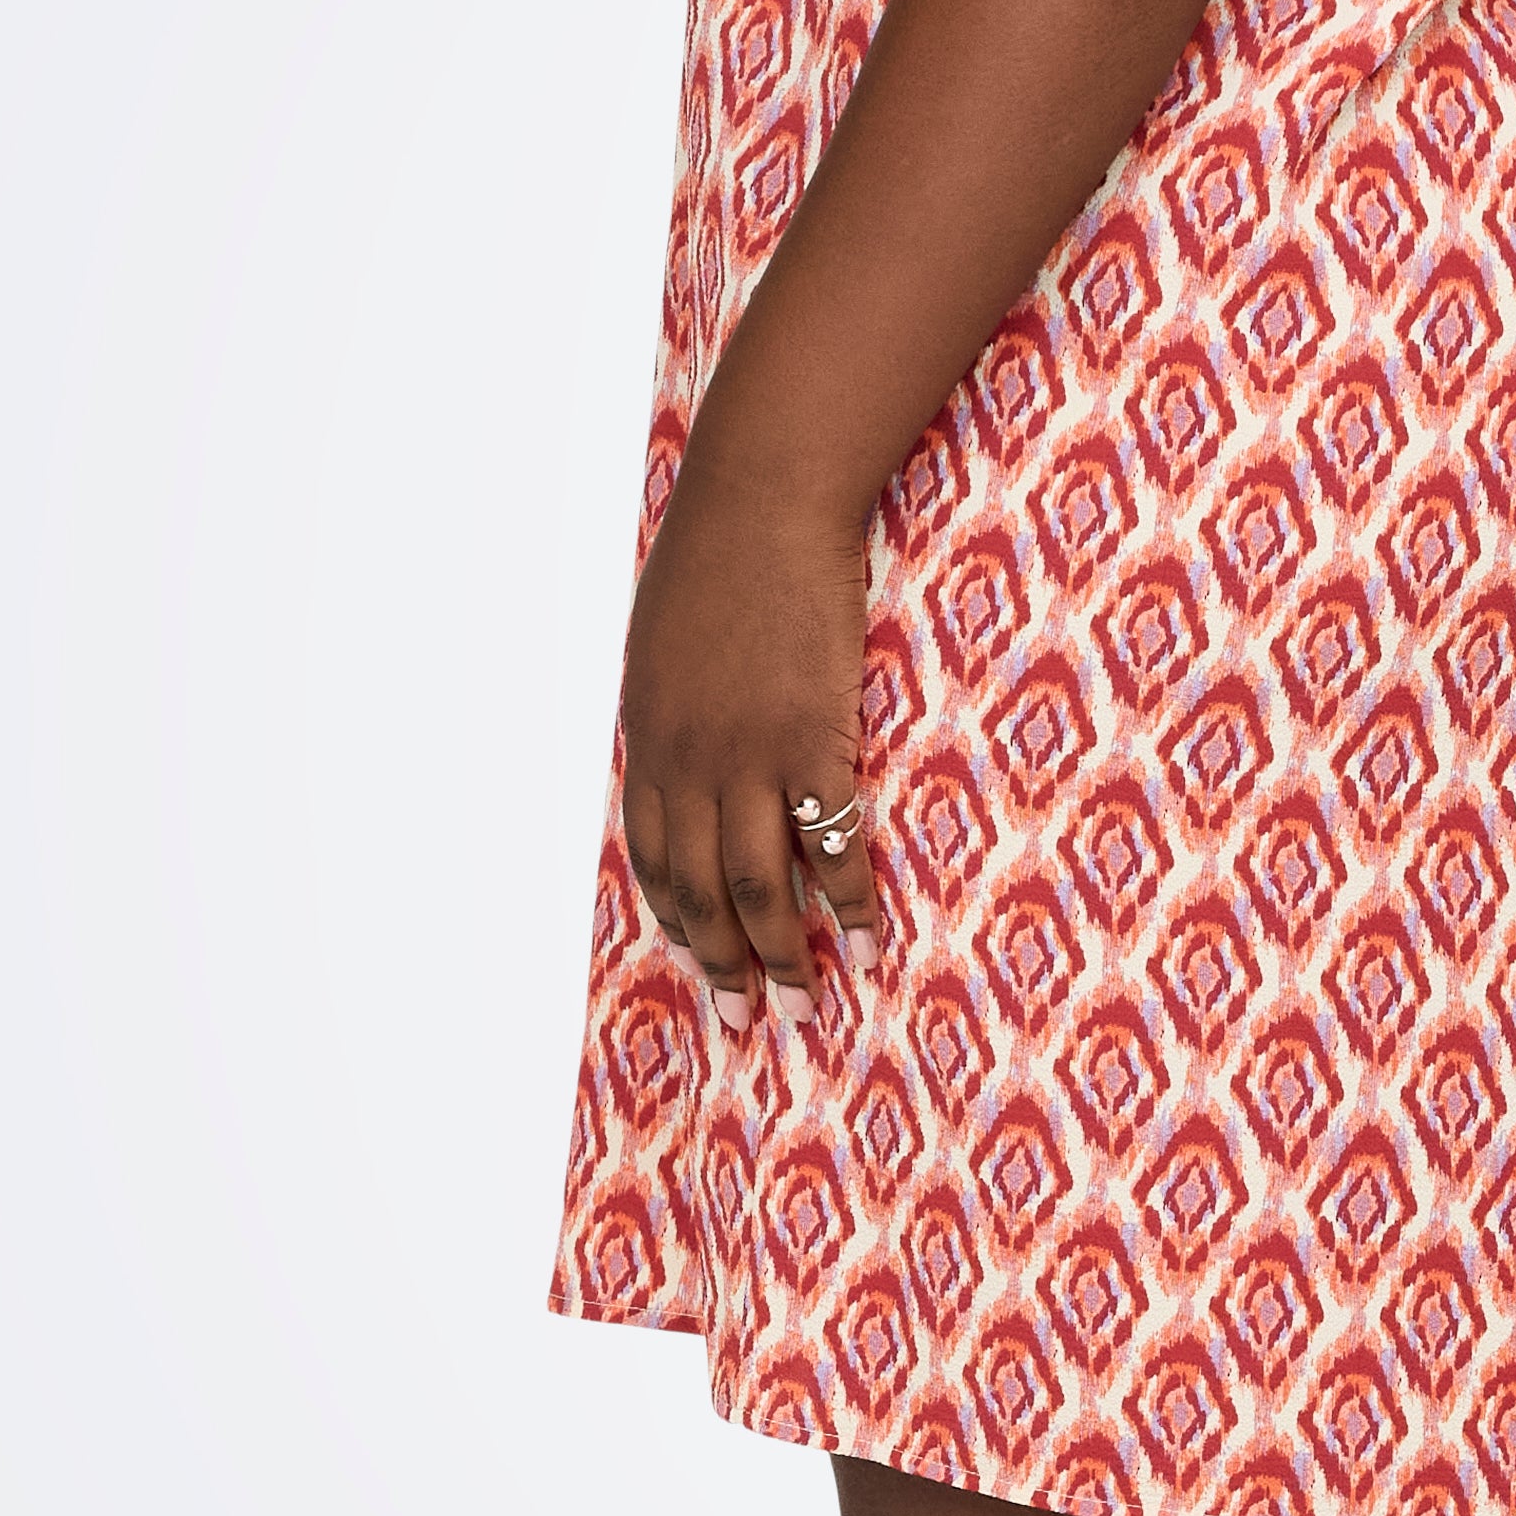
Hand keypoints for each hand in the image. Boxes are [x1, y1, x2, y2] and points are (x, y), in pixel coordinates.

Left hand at [619, 440, 883, 999]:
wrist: (762, 500)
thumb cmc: (719, 555)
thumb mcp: (666, 643)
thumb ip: (674, 707)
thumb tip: (691, 747)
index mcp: (648, 738)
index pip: (650, 856)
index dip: (676, 919)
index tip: (700, 962)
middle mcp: (687, 761)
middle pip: (698, 889)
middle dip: (723, 963)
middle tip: (749, 1016)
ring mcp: (747, 755)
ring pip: (755, 885)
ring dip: (781, 953)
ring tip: (806, 998)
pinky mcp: (810, 740)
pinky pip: (827, 844)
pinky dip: (847, 901)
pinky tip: (867, 936)